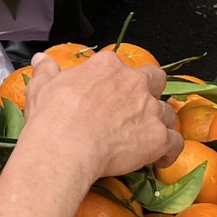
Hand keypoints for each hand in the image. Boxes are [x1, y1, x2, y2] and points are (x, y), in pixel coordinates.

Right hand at [22, 51, 181, 177]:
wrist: (65, 146)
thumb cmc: (52, 116)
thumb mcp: (42, 87)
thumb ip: (46, 70)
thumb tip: (41, 58)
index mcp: (107, 66)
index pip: (120, 66)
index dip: (116, 81)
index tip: (109, 93)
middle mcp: (133, 82)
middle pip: (155, 79)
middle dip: (150, 90)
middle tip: (136, 108)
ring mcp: (149, 109)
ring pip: (166, 112)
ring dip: (158, 122)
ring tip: (145, 137)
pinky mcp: (158, 137)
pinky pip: (175, 142)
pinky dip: (170, 151)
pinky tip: (161, 158)